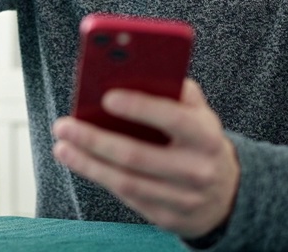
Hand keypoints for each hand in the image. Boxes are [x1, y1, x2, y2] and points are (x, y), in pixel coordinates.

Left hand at [51, 79, 239, 239]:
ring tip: (62, 145)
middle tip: (63, 125)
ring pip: (126, 181)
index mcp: (207, 136)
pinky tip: (79, 161)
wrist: (226, 192)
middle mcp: (197, 170)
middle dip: (94, 139)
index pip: (173, 118)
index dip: (140, 107)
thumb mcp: (199, 112)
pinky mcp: (167, 218)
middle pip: (137, 156)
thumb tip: (130, 70)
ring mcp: (183, 199)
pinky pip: (127, 197)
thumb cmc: (199, 139)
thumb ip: (173, 89)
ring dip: (87, 163)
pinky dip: (99, 177)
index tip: (106, 96)